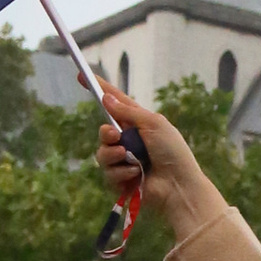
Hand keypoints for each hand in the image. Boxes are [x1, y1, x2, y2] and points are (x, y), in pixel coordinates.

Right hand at [94, 76, 210, 233]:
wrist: (179, 185)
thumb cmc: (173, 152)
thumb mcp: (154, 124)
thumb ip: (128, 111)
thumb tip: (107, 98)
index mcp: (138, 124)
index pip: (115, 104)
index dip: (100, 91)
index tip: (81, 76)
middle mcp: (129, 142)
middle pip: (104, 131)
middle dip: (106, 133)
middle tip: (115, 136)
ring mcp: (124, 162)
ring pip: (102, 154)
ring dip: (114, 155)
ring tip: (131, 160)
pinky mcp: (121, 181)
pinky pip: (108, 173)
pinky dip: (121, 173)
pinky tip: (136, 175)